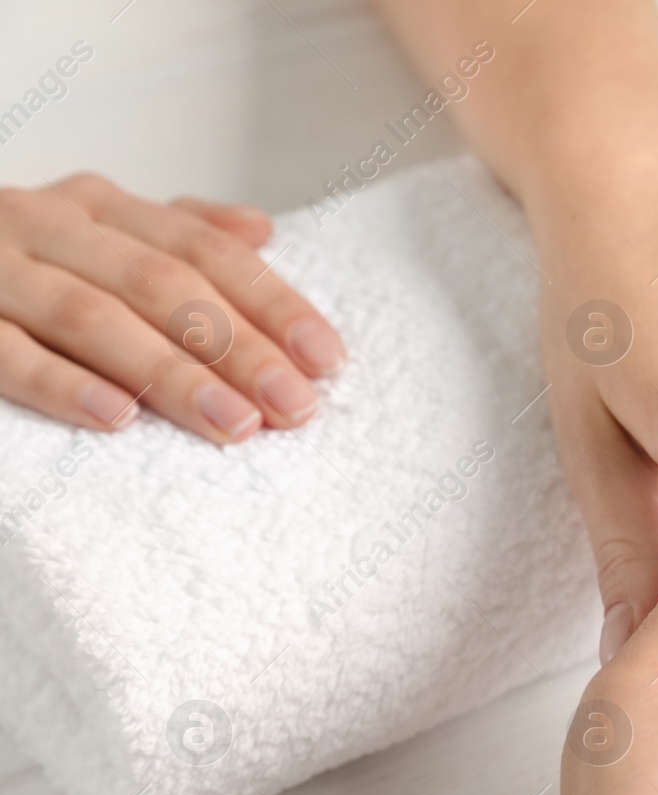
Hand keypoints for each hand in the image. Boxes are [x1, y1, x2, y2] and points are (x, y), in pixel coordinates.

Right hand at [0, 173, 344, 442]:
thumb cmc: (22, 260)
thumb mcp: (98, 230)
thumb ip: (178, 230)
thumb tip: (262, 230)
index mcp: (101, 208)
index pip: (206, 253)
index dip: (272, 304)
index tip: (327, 359)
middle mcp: (50, 227)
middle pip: (162, 287)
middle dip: (239, 349)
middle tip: (295, 407)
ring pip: (94, 319)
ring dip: (170, 375)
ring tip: (233, 424)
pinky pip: (5, 353)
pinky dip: (62, 385)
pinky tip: (118, 420)